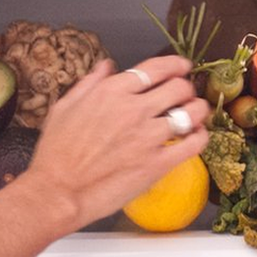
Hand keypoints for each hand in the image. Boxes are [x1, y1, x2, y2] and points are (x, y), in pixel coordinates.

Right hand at [22, 56, 210, 230]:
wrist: (58, 191)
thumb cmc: (55, 152)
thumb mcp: (65, 107)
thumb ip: (89, 83)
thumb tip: (107, 66)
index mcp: (112, 92)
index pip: (156, 68)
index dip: (176, 65)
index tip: (183, 67)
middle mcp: (134, 109)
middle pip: (178, 87)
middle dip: (186, 88)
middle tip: (186, 95)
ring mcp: (149, 136)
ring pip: (191, 112)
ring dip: (198, 109)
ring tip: (196, 113)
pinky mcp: (158, 163)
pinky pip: (193, 143)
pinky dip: (201, 136)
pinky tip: (197, 135)